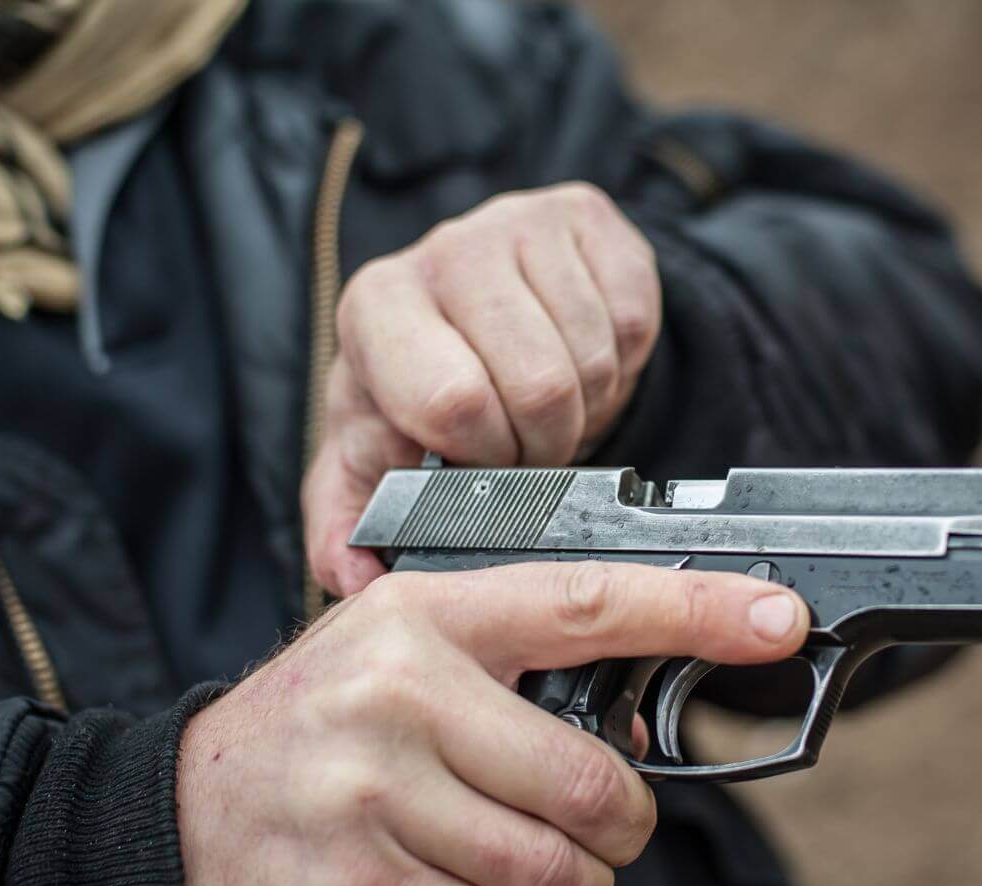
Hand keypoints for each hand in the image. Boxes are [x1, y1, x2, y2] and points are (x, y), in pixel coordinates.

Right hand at [176, 560, 807, 885]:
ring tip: (529, 873)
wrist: (183, 821)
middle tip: (597, 827)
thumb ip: (518, 672)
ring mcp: (376, 802)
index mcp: (426, 621)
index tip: (775, 617)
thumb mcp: (406, 656)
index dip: (696, 610)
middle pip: (593, 784)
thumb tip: (639, 733)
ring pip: (563, 876)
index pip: (586, 605)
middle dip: (620, 826)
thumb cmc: (320, 730)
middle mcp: (401, 699)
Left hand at [304, 182, 661, 597]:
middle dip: (543, 440)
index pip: (452, 399)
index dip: (485, 454)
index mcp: (374, 310)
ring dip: (587, 404)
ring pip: (594, 356)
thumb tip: (353, 574)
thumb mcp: (375, 461)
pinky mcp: (586, 215)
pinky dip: (623, 362)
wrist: (483, 314)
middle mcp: (442, 251)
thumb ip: (347, 525)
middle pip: (538, 384)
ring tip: (551, 401)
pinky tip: (583, 357)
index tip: (481, 462)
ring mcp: (517, 221)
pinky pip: (634, 318)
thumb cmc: (423, 396)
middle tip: (525, 442)